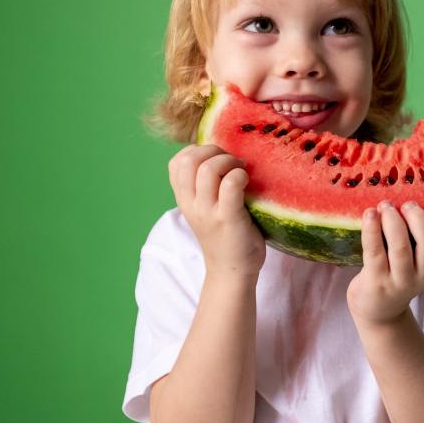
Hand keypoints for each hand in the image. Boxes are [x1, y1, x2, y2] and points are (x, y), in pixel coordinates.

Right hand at [168, 144, 265, 278]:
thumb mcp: (205, 209)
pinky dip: (240, 176)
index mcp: (184, 199)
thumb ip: (205, 187)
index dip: (197, 151)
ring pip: (209, 169)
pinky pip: (230, 184)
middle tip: (231, 162)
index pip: (176, 162)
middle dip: (213, 151)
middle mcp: (191, 204)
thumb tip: (221, 156)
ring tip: (241, 171)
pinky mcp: (228, 218)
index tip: (216, 159)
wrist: (232, 272)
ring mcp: (208, 212)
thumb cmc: (226, 235)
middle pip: (189, 160)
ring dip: (229, 161)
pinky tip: (247, 183)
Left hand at [346, 200, 423, 325]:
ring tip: (386, 205)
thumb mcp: (420, 259)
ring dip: (393, 221)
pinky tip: (370, 214)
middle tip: (408, 204)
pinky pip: (375, 252)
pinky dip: (372, 229)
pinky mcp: (376, 281)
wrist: (378, 308)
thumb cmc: (401, 271)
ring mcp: (400, 281)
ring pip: (401, 248)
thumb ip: (423, 235)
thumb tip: (416, 193)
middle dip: (419, 220)